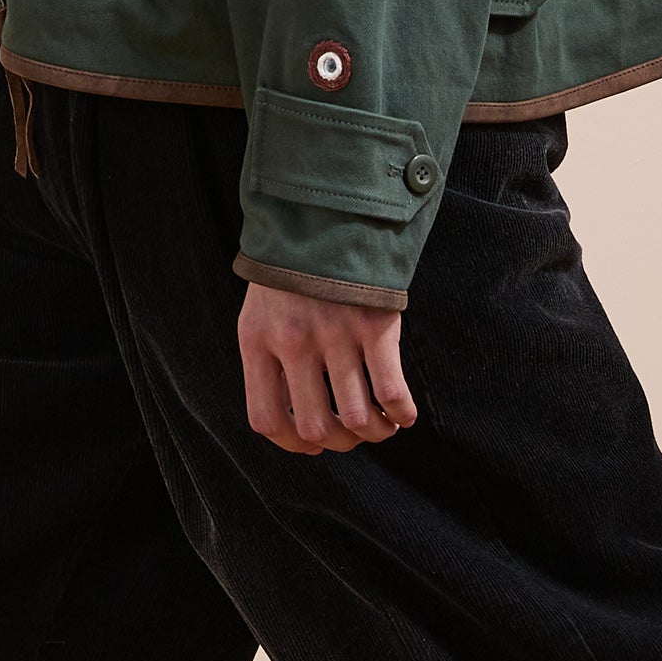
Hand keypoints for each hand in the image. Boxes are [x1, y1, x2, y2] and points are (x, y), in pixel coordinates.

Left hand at [238, 282, 417, 454]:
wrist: (326, 215)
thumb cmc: (292, 275)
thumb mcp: (260, 315)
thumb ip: (269, 364)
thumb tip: (295, 424)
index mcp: (258, 343)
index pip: (268, 420)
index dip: (292, 444)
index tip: (313, 443)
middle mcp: (294, 344)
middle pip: (318, 428)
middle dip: (341, 442)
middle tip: (353, 433)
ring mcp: (335, 335)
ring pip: (358, 417)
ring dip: (375, 432)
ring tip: (382, 426)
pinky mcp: (374, 325)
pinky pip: (391, 390)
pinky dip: (401, 413)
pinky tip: (404, 414)